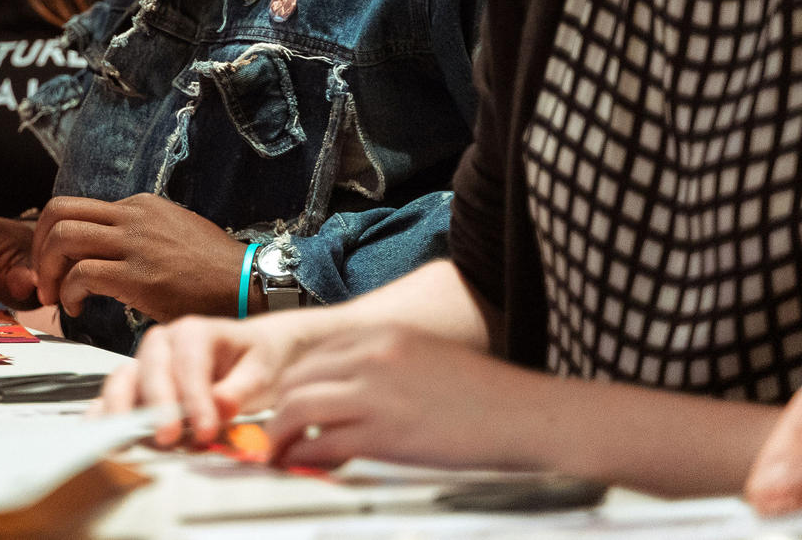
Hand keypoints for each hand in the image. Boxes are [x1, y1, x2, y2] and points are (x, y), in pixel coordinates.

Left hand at [31, 193, 244, 320]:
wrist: (247, 286)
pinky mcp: (139, 275)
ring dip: (48, 271)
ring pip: (63, 239)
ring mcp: (135, 243)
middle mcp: (132, 216)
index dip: (51, 236)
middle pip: (57, 214)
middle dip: (38, 248)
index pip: (74, 207)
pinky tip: (77, 310)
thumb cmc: (212, 269)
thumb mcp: (172, 231)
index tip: (53, 263)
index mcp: (138, 205)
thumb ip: (137, 233)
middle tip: (43, 279)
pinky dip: (69, 293)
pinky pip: (83, 275)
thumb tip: (105, 249)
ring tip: (55, 297)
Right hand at [98, 309, 334, 445]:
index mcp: (195, 331)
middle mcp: (163, 342)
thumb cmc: (256, 360)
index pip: (189, 364)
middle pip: (151, 370)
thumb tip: (220, 406)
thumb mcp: (261, 372)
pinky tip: (98, 432)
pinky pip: (114, 395)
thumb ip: (241, 389)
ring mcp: (145, 362)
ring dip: (124, 411)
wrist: (252, 354)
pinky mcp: (137, 384)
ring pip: (125, 380)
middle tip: (168, 439)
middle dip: (158, 406)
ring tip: (127, 441)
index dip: (195, 398)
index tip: (206, 429)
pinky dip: (104, 413)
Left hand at [262, 326, 538, 470]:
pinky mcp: (383, 432)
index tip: (287, 406)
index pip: (315, 354)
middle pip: (297, 377)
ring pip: (297, 407)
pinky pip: (323, 443)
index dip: (294, 384)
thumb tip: (350, 393)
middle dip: (278, 408)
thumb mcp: (428, 360)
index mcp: (383, 335)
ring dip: (278, 434)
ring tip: (276, 454)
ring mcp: (375, 392)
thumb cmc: (486, 397)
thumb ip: (385, 368)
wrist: (528, 416)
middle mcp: (372, 355)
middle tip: (273, 433)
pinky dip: (303, 456)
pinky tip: (302, 467)